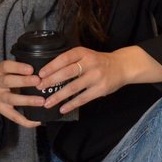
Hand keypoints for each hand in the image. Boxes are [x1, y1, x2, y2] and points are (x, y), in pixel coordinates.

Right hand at [0, 59, 42, 127]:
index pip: (6, 66)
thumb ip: (22, 70)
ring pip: (11, 99)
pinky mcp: (2, 110)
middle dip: (23, 81)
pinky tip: (36, 120)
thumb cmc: (7, 80)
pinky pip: (13, 116)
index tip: (31, 69)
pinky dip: (25, 120)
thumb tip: (45, 69)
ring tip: (41, 101)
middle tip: (38, 81)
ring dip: (27, 100)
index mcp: (1, 71)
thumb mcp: (9, 71)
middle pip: (7, 81)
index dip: (18, 67)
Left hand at [38, 46, 161, 114]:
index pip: (65, 58)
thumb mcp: (85, 55)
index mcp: (83, 53)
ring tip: (47, 103)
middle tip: (39, 88)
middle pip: (67, 72)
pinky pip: (83, 98)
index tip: (40, 74)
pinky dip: (71, 104)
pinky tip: (62, 108)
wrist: (121, 66)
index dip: (51, 66)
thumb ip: (71, 62)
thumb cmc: (98, 62)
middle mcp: (90, 63)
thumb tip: (48, 73)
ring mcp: (96, 77)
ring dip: (58, 96)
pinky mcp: (101, 89)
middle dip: (51, 81)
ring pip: (74, 87)